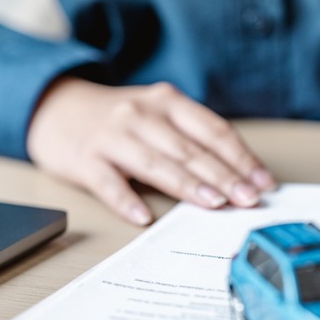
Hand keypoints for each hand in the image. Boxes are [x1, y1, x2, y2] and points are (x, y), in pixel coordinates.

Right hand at [27, 77, 275, 224]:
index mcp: (168, 102)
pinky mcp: (85, 160)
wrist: (56, 109)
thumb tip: (241, 178)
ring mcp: (112, 136)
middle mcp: (141, 114)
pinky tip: (144, 217)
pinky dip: (126, 200)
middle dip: (225, 176)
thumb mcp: (160, 116)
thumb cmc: (122, 121)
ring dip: (189, 186)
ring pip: (156, 164)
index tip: (264, 183)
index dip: (241, 158)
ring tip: (214, 204)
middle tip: (249, 199)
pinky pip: (108, 183)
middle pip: (190, 149)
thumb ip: (194, 140)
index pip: (214, 131)